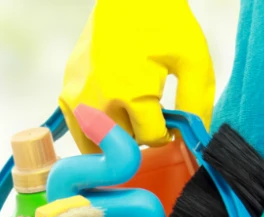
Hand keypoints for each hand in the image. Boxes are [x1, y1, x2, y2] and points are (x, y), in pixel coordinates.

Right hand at [59, 0, 214, 152]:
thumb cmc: (162, 25)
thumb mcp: (194, 60)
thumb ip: (197, 105)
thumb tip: (193, 140)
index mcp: (130, 93)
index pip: (150, 139)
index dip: (164, 132)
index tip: (167, 119)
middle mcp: (98, 101)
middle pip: (124, 144)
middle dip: (140, 135)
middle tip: (148, 112)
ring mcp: (77, 100)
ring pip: (98, 144)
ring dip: (116, 138)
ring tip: (129, 117)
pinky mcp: (66, 96)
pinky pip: (80, 132)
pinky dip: (95, 132)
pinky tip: (109, 115)